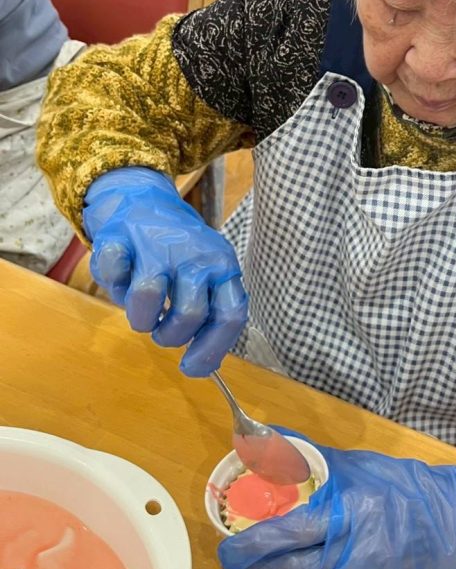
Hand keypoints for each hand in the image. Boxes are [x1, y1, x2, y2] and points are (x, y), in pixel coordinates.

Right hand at [83, 167, 246, 375]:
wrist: (143, 200)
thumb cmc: (179, 253)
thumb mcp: (207, 278)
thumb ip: (210, 316)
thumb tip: (205, 366)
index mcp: (223, 267)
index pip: (230, 315)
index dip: (212, 349)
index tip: (191, 368)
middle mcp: (195, 255)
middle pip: (189, 314)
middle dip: (171, 336)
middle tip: (162, 330)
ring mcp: (157, 244)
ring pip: (149, 299)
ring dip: (141, 318)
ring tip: (143, 309)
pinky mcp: (121, 237)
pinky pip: (114, 275)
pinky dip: (113, 286)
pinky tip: (123, 277)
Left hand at [218, 432, 455, 568]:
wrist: (452, 522)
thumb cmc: (400, 486)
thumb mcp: (354, 464)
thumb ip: (305, 457)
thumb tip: (258, 440)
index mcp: (348, 513)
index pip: (285, 535)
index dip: (248, 546)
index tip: (227, 546)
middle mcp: (354, 555)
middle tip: (237, 559)